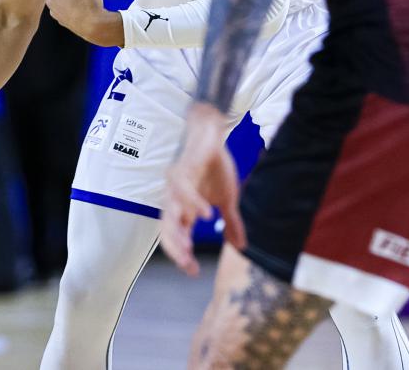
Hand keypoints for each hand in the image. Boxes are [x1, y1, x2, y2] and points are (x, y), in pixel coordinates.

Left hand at [160, 103, 244, 276]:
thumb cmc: (215, 167)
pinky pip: (185, 191)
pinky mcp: (184, 171)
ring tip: (189, 249)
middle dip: (176, 249)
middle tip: (188, 264)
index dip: (182, 255)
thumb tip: (241, 246)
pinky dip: (194, 204)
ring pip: (170, 213)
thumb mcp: (228, 200)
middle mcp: (175, 200)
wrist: (213, 137)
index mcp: (184, 209)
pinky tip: (207, 216)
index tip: (193, 271)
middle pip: (167, 230)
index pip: (178, 237)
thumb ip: (231, 223)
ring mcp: (177, 186)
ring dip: (178, 233)